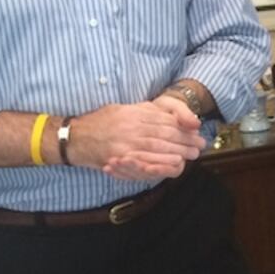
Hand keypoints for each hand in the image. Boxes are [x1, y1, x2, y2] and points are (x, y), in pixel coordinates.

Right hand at [69, 101, 204, 181]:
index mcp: (134, 112)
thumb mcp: (127, 108)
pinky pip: (144, 162)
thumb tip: (176, 117)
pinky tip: (173, 165)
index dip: (184, 127)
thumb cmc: (103, 121)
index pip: (165, 120)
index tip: (197, 132)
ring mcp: (124, 142)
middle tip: (199, 146)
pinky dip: (161, 164)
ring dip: (177, 153)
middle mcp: (131, 126)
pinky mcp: (119, 158)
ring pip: (158, 148)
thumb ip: (151, 111)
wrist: (75, 137)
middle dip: (185, 141)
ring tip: (190, 156)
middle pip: (165, 134)